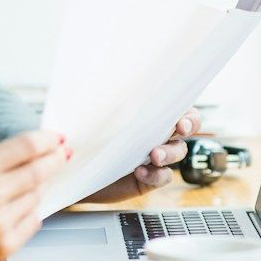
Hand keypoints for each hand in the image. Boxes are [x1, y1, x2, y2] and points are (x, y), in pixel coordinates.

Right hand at [0, 131, 66, 260]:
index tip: (58, 138)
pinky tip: (16, 205)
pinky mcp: (3, 244)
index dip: (47, 140)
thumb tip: (25, 150)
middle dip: (55, 160)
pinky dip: (30, 210)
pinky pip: (33, 221)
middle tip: (63, 153)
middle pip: (38, 171)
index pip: (26, 147)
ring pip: (36, 196)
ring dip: (37, 187)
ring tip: (26, 183)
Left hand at [78, 108, 199, 203]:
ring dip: (169, 152)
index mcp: (146, 116)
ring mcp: (154, 157)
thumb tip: (111, 82)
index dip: (186, 112)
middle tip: (179, 130)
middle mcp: (155, 135)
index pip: (177, 108)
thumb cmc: (83, 136)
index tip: (180, 119)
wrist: (72, 170)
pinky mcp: (148, 178)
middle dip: (188, 126)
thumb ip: (110, 103)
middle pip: (186, 129)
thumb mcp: (96, 115)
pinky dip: (156, 174)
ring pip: (178, 152)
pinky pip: (163, 177)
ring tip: (155, 155)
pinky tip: (140, 172)